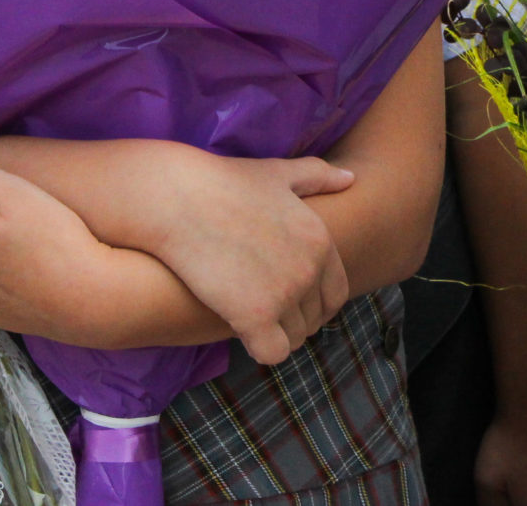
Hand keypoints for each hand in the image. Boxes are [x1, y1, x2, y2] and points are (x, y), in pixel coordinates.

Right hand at [145, 148, 353, 365]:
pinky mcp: (254, 316)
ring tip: (250, 318)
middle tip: (264, 311)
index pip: (336, 293)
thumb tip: (350, 177)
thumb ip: (318, 176)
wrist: (177, 199)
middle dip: (294, 319)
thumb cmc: (223, 182)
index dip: (314, 303)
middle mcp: (310, 269)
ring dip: (276, 334)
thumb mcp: (277, 172)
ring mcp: (285, 294)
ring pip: (295, 338)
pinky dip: (260, 348)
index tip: (290, 302)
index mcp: (320, 240)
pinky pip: (273, 353)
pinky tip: (241, 330)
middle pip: (315, 319)